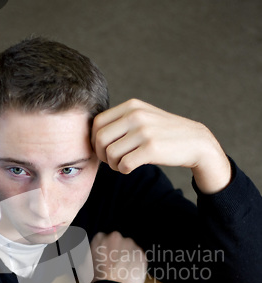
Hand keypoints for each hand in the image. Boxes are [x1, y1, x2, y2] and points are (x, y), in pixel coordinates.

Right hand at [90, 231, 146, 282]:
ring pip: (129, 247)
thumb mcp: (84, 267)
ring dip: (126, 255)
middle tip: (113, 265)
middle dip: (116, 251)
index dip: (104, 250)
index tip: (105, 257)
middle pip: (117, 241)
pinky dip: (135, 262)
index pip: (102, 239)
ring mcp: (129, 244)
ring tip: (122, 270)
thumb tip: (87, 256)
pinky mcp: (140, 252)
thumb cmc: (99, 281)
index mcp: (99, 238)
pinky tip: (130, 272)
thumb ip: (86, 257)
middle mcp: (115, 237)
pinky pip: (138, 255)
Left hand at [91, 99, 230, 193]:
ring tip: (122, 165)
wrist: (195, 142)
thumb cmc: (164, 134)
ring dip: (113, 165)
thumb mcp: (143, 117)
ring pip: (110, 153)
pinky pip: (124, 164)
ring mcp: (144, 131)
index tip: (103, 149)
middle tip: (111, 161)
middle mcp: (136, 115)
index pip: (97, 122)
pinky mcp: (151, 149)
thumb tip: (93, 134)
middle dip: (101, 154)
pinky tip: (130, 169)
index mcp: (131, 106)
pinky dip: (123, 170)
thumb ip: (121, 121)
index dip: (94, 139)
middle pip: (99, 139)